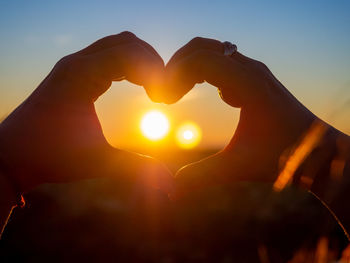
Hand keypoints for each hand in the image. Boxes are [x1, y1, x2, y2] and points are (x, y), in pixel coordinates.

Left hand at [0, 32, 172, 193]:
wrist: (14, 155)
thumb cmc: (51, 157)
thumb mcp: (98, 163)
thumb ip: (136, 169)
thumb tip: (171, 187)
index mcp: (80, 75)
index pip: (129, 53)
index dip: (154, 71)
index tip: (163, 99)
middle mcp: (76, 63)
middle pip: (127, 42)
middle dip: (152, 63)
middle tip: (163, 92)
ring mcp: (75, 65)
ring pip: (118, 46)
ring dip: (141, 62)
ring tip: (153, 89)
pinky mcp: (75, 73)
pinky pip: (109, 56)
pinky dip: (129, 66)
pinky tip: (137, 86)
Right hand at [161, 37, 331, 196]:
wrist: (319, 151)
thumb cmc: (284, 157)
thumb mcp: (238, 167)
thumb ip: (202, 176)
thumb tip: (171, 191)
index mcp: (246, 83)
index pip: (199, 60)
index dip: (174, 75)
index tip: (164, 101)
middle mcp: (250, 70)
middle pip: (201, 48)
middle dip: (176, 67)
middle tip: (166, 96)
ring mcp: (253, 71)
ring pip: (211, 51)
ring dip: (189, 67)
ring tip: (177, 94)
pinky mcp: (254, 78)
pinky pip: (222, 62)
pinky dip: (204, 71)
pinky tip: (205, 94)